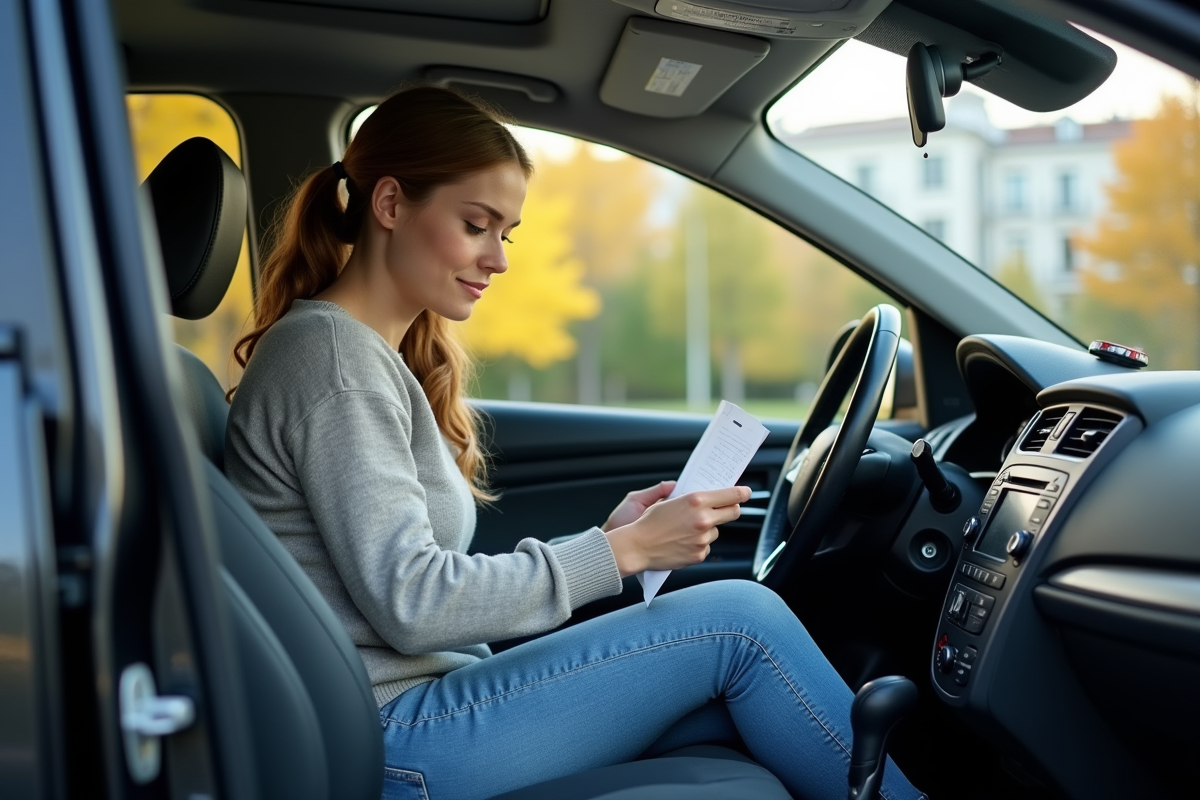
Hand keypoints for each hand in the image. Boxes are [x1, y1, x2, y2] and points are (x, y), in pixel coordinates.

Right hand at [605, 486, 750, 577]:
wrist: (637, 546)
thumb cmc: (649, 522)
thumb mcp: (670, 501)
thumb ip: (692, 499)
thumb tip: (708, 497)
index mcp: (696, 500)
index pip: (732, 495)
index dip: (742, 493)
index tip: (746, 492)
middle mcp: (704, 519)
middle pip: (733, 513)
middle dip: (730, 510)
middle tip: (724, 509)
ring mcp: (703, 538)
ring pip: (716, 531)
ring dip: (708, 530)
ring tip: (686, 530)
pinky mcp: (700, 554)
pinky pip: (706, 546)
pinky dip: (698, 544)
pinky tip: (682, 542)